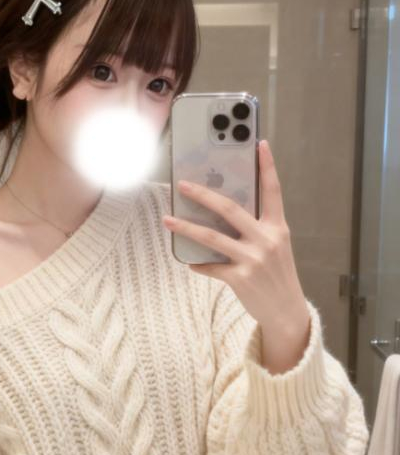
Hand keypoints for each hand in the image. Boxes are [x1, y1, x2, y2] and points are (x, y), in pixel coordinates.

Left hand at [162, 139, 309, 334]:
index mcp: (277, 228)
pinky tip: (190, 262)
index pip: (273, 191)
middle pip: (230, 209)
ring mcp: (253, 259)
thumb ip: (257, 228)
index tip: (259, 143)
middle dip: (203, 194)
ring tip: (167, 219)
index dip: (268, 166)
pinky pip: (211, 266)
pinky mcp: (240, 278)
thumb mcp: (276, 246)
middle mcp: (266, 240)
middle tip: (183, 184)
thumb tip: (223, 211)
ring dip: (186, 227)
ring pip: (211, 237)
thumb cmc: (277, 274)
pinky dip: (199, 264)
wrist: (286, 311)